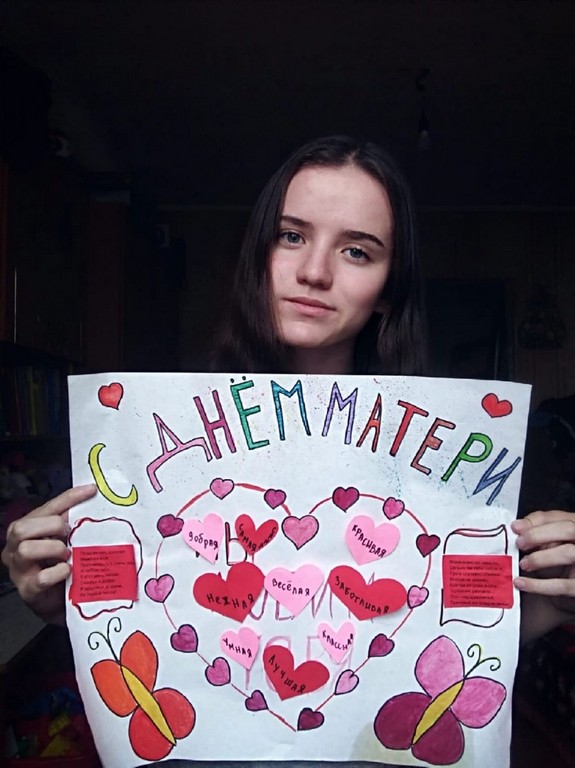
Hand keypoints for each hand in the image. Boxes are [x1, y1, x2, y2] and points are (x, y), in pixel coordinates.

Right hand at [1, 484, 96, 624]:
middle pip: (22, 528)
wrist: (61, 602)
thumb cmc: (61, 566)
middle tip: (68, 533)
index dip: (69, 497)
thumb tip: (92, 503)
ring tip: (67, 554)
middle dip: (50, 526)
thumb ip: (72, 523)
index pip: (46, 507)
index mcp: (26, 529)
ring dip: (52, 548)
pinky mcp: (28, 591)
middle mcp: (15, 547)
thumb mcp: (66, 540)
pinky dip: (57, 571)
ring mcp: (19, 570)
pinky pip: (40, 578)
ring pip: (25, 550)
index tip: (91, 490)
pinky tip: (68, 570)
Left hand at [513, 510, 574, 634]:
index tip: (515, 528)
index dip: (536, 521)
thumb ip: (539, 530)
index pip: (560, 517)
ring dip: (540, 558)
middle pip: (567, 529)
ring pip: (567, 553)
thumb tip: (518, 526)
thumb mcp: (554, 542)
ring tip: (523, 564)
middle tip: (519, 543)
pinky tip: (522, 583)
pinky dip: (539, 585)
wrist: (572, 584)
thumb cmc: (562, 559)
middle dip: (539, 534)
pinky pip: (563, 585)